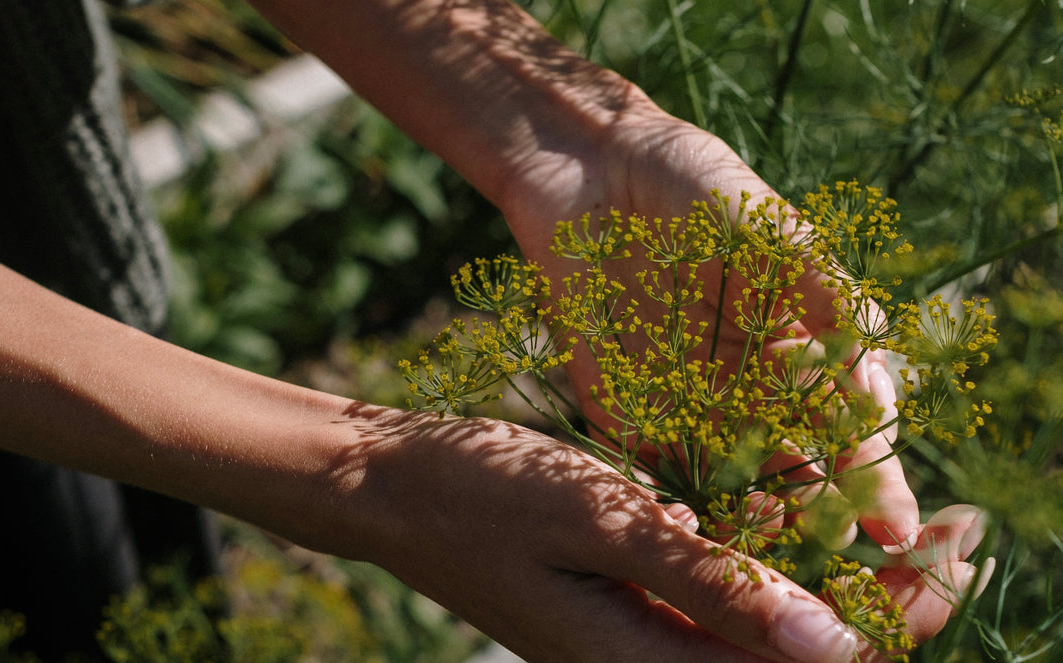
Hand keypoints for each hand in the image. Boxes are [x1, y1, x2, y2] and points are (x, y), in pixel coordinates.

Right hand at [314, 405, 985, 662]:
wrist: (392, 487)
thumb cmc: (480, 494)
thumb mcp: (599, 523)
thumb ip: (711, 584)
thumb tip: (835, 644)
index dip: (901, 615)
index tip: (965, 543)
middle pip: (801, 654)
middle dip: (893, 599)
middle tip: (965, 527)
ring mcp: (637, 638)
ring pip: (769, 625)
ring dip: (840, 577)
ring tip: (904, 519)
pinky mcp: (627, 605)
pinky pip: (722, 597)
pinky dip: (773, 560)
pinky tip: (800, 511)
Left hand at [497, 107, 917, 549]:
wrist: (590, 172)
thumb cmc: (693, 184)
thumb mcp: (770, 225)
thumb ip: (823, 290)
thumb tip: (876, 366)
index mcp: (798, 348)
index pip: (848, 427)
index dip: (874, 477)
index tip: (894, 527)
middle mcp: (748, 387)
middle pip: (794, 470)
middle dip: (817, 516)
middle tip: (832, 553)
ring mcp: (685, 404)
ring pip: (728, 484)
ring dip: (750, 522)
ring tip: (768, 553)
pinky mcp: (622, 409)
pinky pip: (651, 471)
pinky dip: (671, 506)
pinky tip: (691, 536)